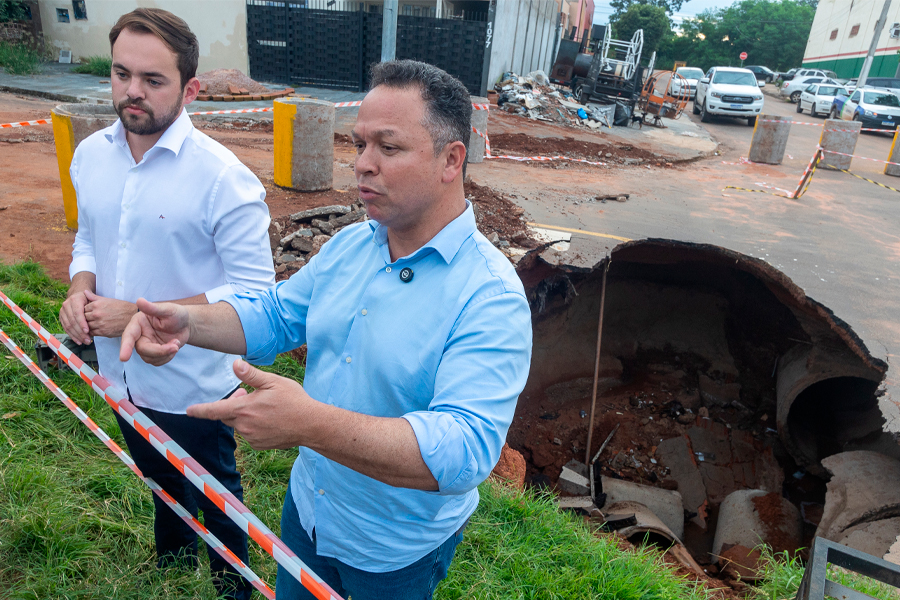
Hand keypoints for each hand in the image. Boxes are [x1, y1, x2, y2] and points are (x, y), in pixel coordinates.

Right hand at [60, 290, 90, 344]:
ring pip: (68, 326)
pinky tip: (78, 341)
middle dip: (80, 332)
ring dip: (76, 336)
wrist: (78, 295)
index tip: (88, 331)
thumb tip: (95, 306)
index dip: (82, 323)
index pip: (77, 313)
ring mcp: (62, 312)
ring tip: (85, 341)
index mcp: (75, 300)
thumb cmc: (88, 299)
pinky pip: (66, 328)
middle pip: (72, 321)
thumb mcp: (92, 297)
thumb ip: (94, 302)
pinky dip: (72, 335)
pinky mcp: (61, 318)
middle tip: (88, 339)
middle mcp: (66, 305)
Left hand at [83, 290, 136, 337]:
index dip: (84, 311)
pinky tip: (94, 330)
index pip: (82, 309)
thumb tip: (84, 292)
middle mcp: (96, 314)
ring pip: (86, 326)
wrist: (133, 316)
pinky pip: (91, 333)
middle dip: (84, 319)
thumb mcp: (108, 300)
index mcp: (96, 305)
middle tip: (88, 320)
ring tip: (91, 325)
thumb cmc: (121, 307)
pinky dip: (91, 332)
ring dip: (87, 326)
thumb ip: (94, 297)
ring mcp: (99, 323)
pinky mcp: (103, 332)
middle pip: (83, 318)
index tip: (87, 313)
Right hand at [119, 298, 190, 365]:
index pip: (129, 335)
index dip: (125, 347)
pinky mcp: (153, 353)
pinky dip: (167, 357)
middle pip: (142, 350)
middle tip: (176, 346)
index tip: (124, 358)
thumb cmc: (176, 314)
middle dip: (159, 351)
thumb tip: (139, 300)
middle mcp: (139, 335)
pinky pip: (156, 362)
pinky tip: (173, 347)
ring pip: (149, 358)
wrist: (185, 325)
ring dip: (166, 354)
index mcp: (139, 323)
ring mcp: (145, 345)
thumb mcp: (168, 309)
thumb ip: (153, 308)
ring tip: (176, 343)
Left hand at [187, 359, 313, 449]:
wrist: (311, 425)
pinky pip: (250, 434)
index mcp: (244, 409)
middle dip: (233, 405)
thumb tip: (235, 364)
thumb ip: (251, 375)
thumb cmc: (293, 400)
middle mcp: (245, 426)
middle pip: (228, 416)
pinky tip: (271, 420)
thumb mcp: (273, 382)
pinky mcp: (260, 445)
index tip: (189, 411)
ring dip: (245, 416)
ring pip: (240, 425)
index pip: (215, 410)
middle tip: (249, 394)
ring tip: (265, 407)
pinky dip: (254, 426)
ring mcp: (252, 438)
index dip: (200, 410)